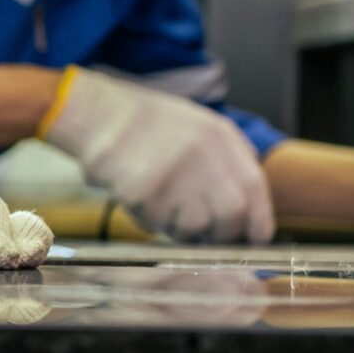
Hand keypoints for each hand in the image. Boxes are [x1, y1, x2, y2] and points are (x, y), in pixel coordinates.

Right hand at [38, 67, 272, 243]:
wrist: (97, 113)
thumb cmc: (146, 122)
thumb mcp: (199, 125)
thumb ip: (229, 156)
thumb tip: (250, 195)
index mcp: (220, 138)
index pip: (254, 191)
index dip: (256, 223)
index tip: (251, 239)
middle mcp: (203, 156)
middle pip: (231, 216)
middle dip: (221, 234)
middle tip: (204, 234)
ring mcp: (174, 174)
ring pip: (193, 227)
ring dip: (181, 228)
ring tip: (163, 208)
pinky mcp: (144, 192)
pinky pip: (155, 224)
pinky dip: (149, 220)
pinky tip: (137, 199)